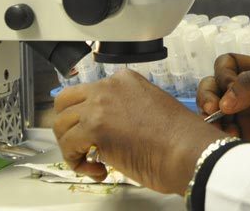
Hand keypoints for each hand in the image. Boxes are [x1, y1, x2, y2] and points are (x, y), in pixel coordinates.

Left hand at [53, 69, 221, 193]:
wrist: (188, 150)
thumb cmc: (179, 138)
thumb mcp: (149, 108)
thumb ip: (124, 110)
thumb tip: (108, 128)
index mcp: (125, 79)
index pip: (87, 92)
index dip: (85, 117)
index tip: (93, 134)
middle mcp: (109, 86)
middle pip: (65, 102)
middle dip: (68, 127)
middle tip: (82, 146)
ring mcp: (100, 105)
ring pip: (61, 125)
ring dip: (71, 147)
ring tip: (92, 162)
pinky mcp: (94, 128)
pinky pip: (68, 147)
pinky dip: (77, 163)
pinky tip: (98, 170)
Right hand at [197, 54, 249, 153]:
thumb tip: (225, 98)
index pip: (228, 63)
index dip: (224, 73)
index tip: (229, 89)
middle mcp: (248, 93)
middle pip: (212, 83)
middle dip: (208, 94)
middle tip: (212, 109)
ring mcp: (242, 117)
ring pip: (209, 109)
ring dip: (210, 117)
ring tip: (223, 129)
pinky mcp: (239, 138)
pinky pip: (215, 132)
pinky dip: (214, 135)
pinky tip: (229, 139)